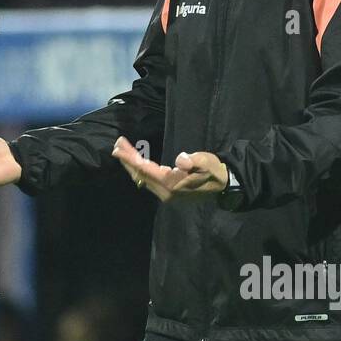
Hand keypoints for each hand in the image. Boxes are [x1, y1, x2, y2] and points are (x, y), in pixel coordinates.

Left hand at [112, 135, 227, 201]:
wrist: (224, 185)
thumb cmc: (214, 171)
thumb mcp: (207, 162)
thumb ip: (194, 160)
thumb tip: (181, 160)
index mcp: (172, 184)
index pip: (145, 170)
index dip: (130, 158)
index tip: (118, 147)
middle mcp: (165, 193)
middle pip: (140, 175)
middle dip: (127, 160)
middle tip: (117, 145)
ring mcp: (166, 195)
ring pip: (143, 179)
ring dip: (132, 166)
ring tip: (122, 151)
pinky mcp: (168, 194)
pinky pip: (148, 181)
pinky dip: (140, 171)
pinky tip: (136, 163)